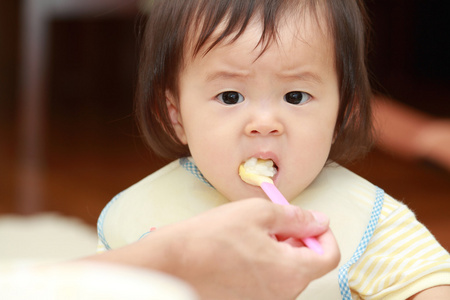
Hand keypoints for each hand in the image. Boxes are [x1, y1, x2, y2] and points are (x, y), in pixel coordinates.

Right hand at [91, 198, 339, 299]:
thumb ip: (295, 217)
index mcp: (290, 272)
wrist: (172, 264)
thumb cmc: (211, 237)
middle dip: (295, 240)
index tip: (308, 222)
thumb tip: (320, 221)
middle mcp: (281, 295)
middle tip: (270, 223)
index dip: (323, 235)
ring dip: (276, 251)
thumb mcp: (258, 213)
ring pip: (284, 273)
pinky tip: (238, 252)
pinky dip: (261, 266)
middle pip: (305, 265)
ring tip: (249, 235)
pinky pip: (265, 283)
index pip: (329, 257)